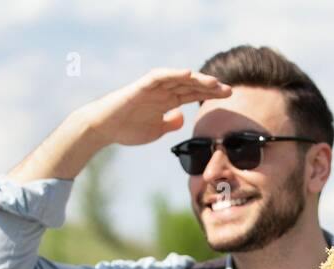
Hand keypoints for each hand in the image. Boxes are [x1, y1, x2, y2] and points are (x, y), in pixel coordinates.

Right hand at [81, 68, 230, 146]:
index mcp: (167, 100)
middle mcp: (162, 91)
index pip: (193, 94)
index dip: (210, 94)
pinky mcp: (141, 86)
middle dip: (210, 87)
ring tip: (214, 83)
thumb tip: (182, 117)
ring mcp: (152, 87)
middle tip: (229, 90)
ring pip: (179, 79)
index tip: (229, 96)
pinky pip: (159, 76)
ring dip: (197, 80)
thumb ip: (170, 123)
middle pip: (190, 85)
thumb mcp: (156, 130)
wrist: (104, 129)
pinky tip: (188, 74)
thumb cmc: (127, 128)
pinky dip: (173, 74)